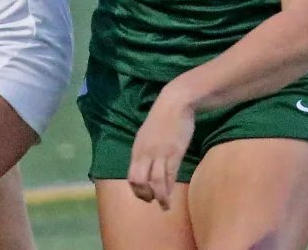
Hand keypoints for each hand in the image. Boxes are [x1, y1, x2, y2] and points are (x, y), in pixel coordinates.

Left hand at [127, 84, 194, 210]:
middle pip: (139, 181)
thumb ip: (145, 149)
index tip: (145, 195)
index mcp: (137, 148)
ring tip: (165, 205)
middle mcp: (145, 153)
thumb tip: (146, 165)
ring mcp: (159, 153)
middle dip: (145, 195)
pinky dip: (169, 187)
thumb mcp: (148, 134)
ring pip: (156, 182)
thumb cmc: (163, 117)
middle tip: (153, 201)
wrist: (176, 102)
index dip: (137, 190)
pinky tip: (171, 194)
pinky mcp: (174, 152)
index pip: (131, 176)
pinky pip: (170, 174)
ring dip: (160, 196)